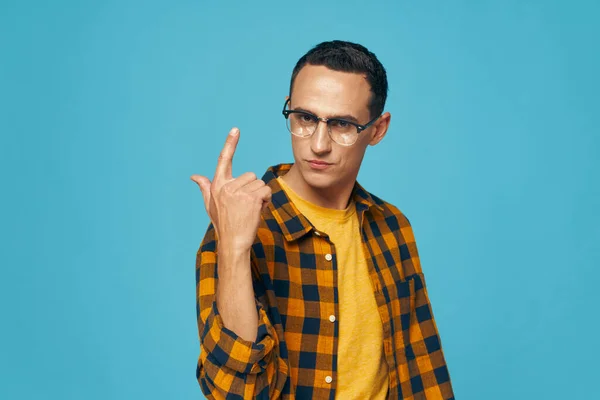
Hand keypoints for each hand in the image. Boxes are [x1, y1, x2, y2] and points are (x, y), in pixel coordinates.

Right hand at [191, 127, 271, 250]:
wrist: (233, 242)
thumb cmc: (224, 224)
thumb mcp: (211, 204)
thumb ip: (205, 187)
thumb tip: (194, 176)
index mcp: (217, 185)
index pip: (223, 160)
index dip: (230, 143)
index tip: (236, 129)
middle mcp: (226, 186)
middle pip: (251, 175)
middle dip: (253, 189)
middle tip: (246, 206)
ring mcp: (239, 192)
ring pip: (260, 183)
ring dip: (260, 196)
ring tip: (251, 210)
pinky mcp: (251, 198)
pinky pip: (266, 191)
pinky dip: (266, 201)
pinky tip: (258, 211)